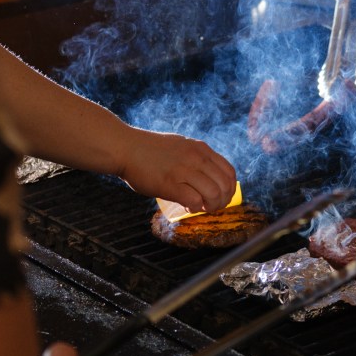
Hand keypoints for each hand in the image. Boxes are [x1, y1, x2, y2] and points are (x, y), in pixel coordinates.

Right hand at [114, 128, 237, 212]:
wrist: (126, 148)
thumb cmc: (151, 150)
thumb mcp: (182, 146)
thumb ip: (197, 158)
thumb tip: (209, 176)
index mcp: (201, 149)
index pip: (229, 172)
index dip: (229, 189)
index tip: (221, 197)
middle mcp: (196, 158)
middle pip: (225, 185)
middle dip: (222, 201)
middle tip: (211, 207)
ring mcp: (184, 170)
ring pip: (213, 194)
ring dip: (210, 206)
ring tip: (201, 208)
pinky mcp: (170, 183)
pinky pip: (194, 200)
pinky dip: (195, 208)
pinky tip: (187, 207)